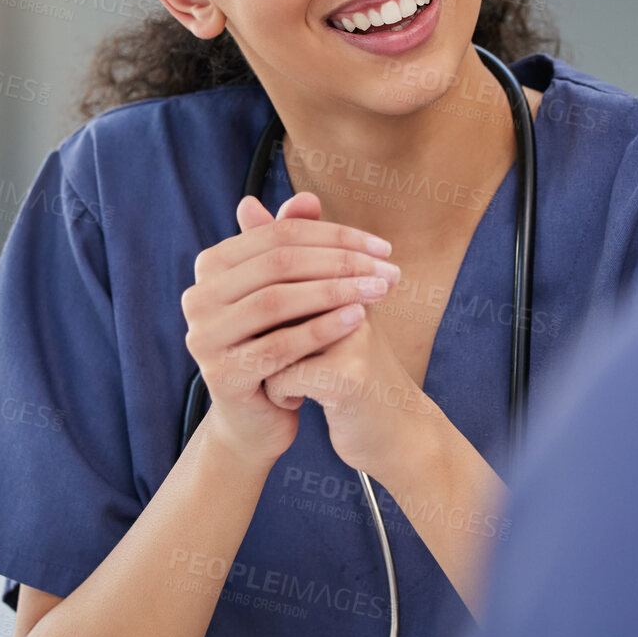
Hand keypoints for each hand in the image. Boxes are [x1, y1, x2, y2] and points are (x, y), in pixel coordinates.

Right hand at [179, 191, 399, 471]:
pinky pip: (279, 345)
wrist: (257, 419)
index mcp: (211, 267)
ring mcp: (203, 337)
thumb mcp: (291, 293)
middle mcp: (197, 297)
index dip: (334, 236)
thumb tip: (308, 198)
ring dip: (336, 291)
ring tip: (380, 291)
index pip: (279, 235)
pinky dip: (322, 329)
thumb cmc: (278, 345)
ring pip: (277, 301)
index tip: (383, 248)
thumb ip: (295, 246)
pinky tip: (359, 320)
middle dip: (341, 262)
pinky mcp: (220, 375)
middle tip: (389, 270)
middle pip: (278, 264)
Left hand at [260, 211, 436, 480]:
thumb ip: (284, 258)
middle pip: (283, 299)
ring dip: (273, 363)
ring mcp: (355, 340)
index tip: (250, 319)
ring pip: (278, 340)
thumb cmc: (348, 367)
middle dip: (262, 332)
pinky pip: (285, 377)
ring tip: (279, 374)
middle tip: (259, 348)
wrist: (392, 432)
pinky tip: (294, 402)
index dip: (261, 296)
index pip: (290, 260)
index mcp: (349, 286)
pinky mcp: (350, 380)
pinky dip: (282, 394)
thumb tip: (246, 204)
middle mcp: (357, 305)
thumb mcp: (317, 308)